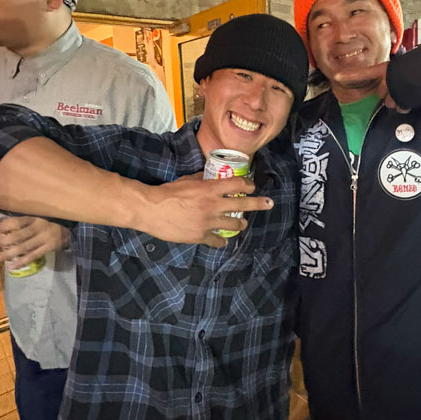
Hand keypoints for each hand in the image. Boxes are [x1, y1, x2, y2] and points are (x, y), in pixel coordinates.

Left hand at [0, 216, 68, 268]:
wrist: (70, 231)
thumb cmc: (48, 224)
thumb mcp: (37, 219)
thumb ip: (22, 223)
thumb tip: (0, 226)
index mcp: (34, 218)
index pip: (17, 221)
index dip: (5, 226)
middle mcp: (39, 227)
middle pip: (19, 235)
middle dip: (5, 241)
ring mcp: (44, 238)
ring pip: (24, 247)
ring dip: (9, 253)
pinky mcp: (49, 248)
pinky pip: (33, 256)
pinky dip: (22, 262)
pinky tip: (12, 267)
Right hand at [138, 173, 273, 248]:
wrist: (152, 209)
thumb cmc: (168, 192)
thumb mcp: (187, 180)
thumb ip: (202, 180)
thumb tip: (210, 177)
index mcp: (210, 189)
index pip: (236, 184)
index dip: (248, 184)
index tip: (252, 186)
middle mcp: (214, 205)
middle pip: (242, 204)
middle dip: (258, 203)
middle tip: (269, 203)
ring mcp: (208, 222)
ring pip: (233, 225)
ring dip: (240, 224)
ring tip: (242, 224)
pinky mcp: (201, 236)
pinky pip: (217, 241)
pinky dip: (221, 242)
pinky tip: (223, 242)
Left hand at [332, 61, 409, 113]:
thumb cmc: (420, 68)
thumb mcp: (405, 66)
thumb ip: (396, 73)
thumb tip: (396, 81)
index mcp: (385, 69)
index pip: (364, 73)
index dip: (350, 75)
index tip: (337, 77)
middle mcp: (385, 79)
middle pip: (382, 93)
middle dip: (390, 93)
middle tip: (401, 87)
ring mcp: (391, 91)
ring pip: (391, 102)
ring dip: (398, 100)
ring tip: (409, 91)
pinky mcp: (398, 100)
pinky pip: (400, 107)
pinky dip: (405, 105)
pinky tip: (412, 98)